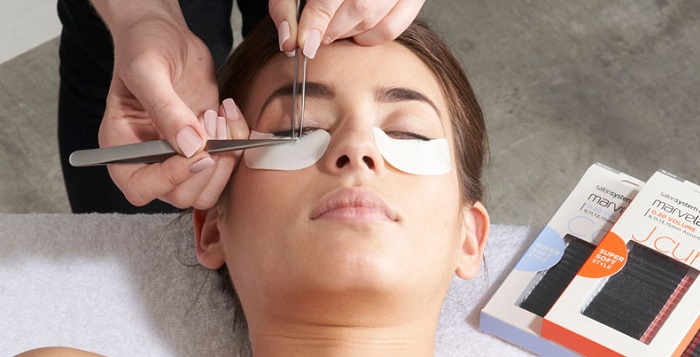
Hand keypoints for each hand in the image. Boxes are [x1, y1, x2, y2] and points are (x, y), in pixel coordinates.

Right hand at [96, 6, 243, 208]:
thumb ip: (165, 108)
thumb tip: (190, 147)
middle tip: (213, 126)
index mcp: (122, 148)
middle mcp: (150, 159)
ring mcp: (180, 156)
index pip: (140, 187)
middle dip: (205, 168)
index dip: (169, 179)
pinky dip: (237, 143)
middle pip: (180, 196)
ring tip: (221, 118)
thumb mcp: (148, 70)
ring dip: (225, 160)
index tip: (198, 155)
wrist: (167, 34)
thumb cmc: (144, 46)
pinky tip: (228, 112)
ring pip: (207, 189)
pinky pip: (226, 165)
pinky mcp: (206, 146)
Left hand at [269, 0, 425, 57]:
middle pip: (358, 9)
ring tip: (333, 28)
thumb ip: (285, 7)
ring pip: (374, 20)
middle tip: (315, 35)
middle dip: (331, 30)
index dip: (317, 23)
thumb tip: (288, 43)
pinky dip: (370, 37)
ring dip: (348, 34)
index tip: (305, 45)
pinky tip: (356, 31)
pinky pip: (392, 28)